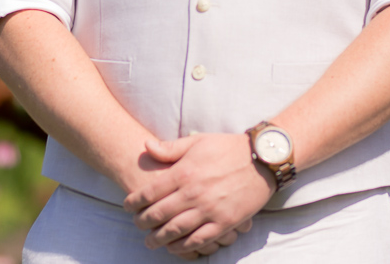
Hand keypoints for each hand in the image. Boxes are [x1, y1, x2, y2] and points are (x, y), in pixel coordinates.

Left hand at [122, 133, 273, 256]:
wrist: (262, 160)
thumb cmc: (228, 147)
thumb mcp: (198, 141)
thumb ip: (170, 148)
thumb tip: (145, 145)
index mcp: (185, 172)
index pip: (150, 192)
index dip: (135, 201)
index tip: (127, 206)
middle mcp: (194, 194)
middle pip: (159, 214)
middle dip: (143, 223)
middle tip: (137, 225)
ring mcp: (209, 210)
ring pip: (176, 231)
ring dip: (159, 239)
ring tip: (150, 242)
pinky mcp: (224, 223)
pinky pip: (199, 240)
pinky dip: (184, 247)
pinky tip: (175, 248)